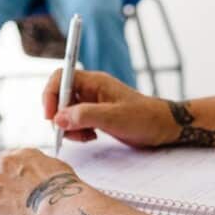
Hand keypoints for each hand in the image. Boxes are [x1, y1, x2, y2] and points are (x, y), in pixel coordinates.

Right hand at [44, 69, 176, 147]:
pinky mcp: (96, 115)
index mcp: (94, 82)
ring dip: (69, 127)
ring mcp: (93, 102)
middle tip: (71, 133)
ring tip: (86, 136)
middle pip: (60, 96)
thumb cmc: (144, 118)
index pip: (60, 77)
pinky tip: (92, 137)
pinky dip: (78, 131)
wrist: (164, 127)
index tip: (50, 117)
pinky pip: (76, 121)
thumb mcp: (114, 118)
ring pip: (66, 111)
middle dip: (60, 116)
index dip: (50, 95)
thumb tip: (57, 119)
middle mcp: (91, 89)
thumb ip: (85, 116)